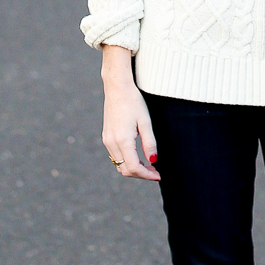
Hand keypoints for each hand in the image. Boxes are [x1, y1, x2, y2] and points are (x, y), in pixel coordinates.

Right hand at [100, 46, 160, 181]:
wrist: (117, 88)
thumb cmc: (133, 102)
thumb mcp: (145, 122)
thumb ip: (150, 143)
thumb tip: (154, 160)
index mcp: (122, 140)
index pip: (134, 167)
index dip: (146, 175)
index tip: (158, 175)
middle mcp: (112, 143)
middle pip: (125, 169)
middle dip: (140, 174)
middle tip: (155, 171)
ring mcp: (107, 140)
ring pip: (119, 164)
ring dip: (133, 168)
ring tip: (148, 165)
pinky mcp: (106, 137)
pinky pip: (115, 156)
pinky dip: (126, 161)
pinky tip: (137, 157)